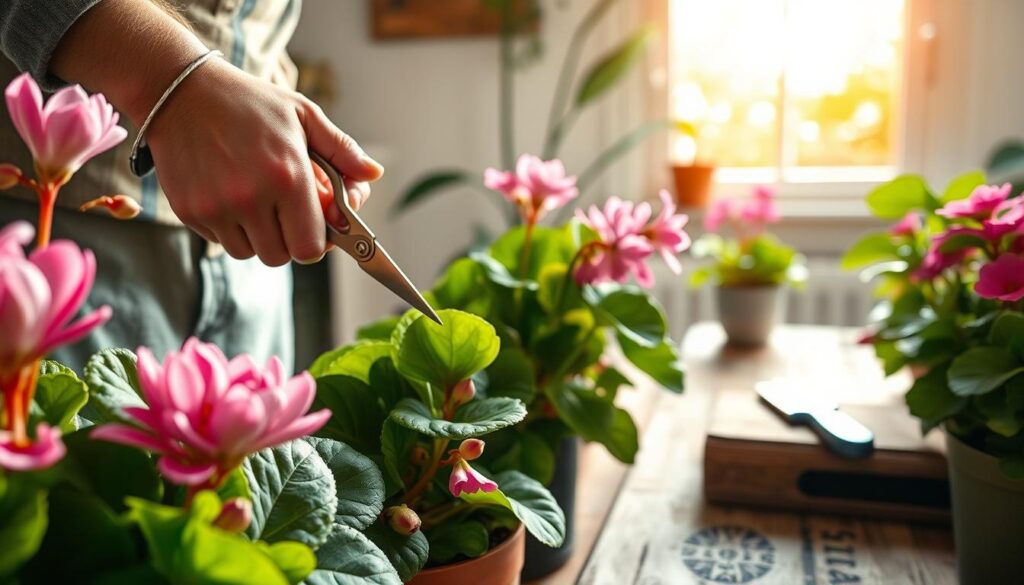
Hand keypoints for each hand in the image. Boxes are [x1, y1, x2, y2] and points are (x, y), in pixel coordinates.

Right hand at [145, 58, 382, 264]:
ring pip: (250, 253)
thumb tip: (374, 174)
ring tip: (257, 201)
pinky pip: (221, 241)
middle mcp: (251, 198)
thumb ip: (342, 149)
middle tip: (286, 213)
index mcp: (287, 177)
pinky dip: (230, 228)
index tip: (317, 226)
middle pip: (282, 256)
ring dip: (259, 236)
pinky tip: (230, 196)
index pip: (311, 247)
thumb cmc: (249, 102)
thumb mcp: (303, 115)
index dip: (318, 242)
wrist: (181, 91)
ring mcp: (217, 208)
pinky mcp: (190, 211)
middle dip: (290, 240)